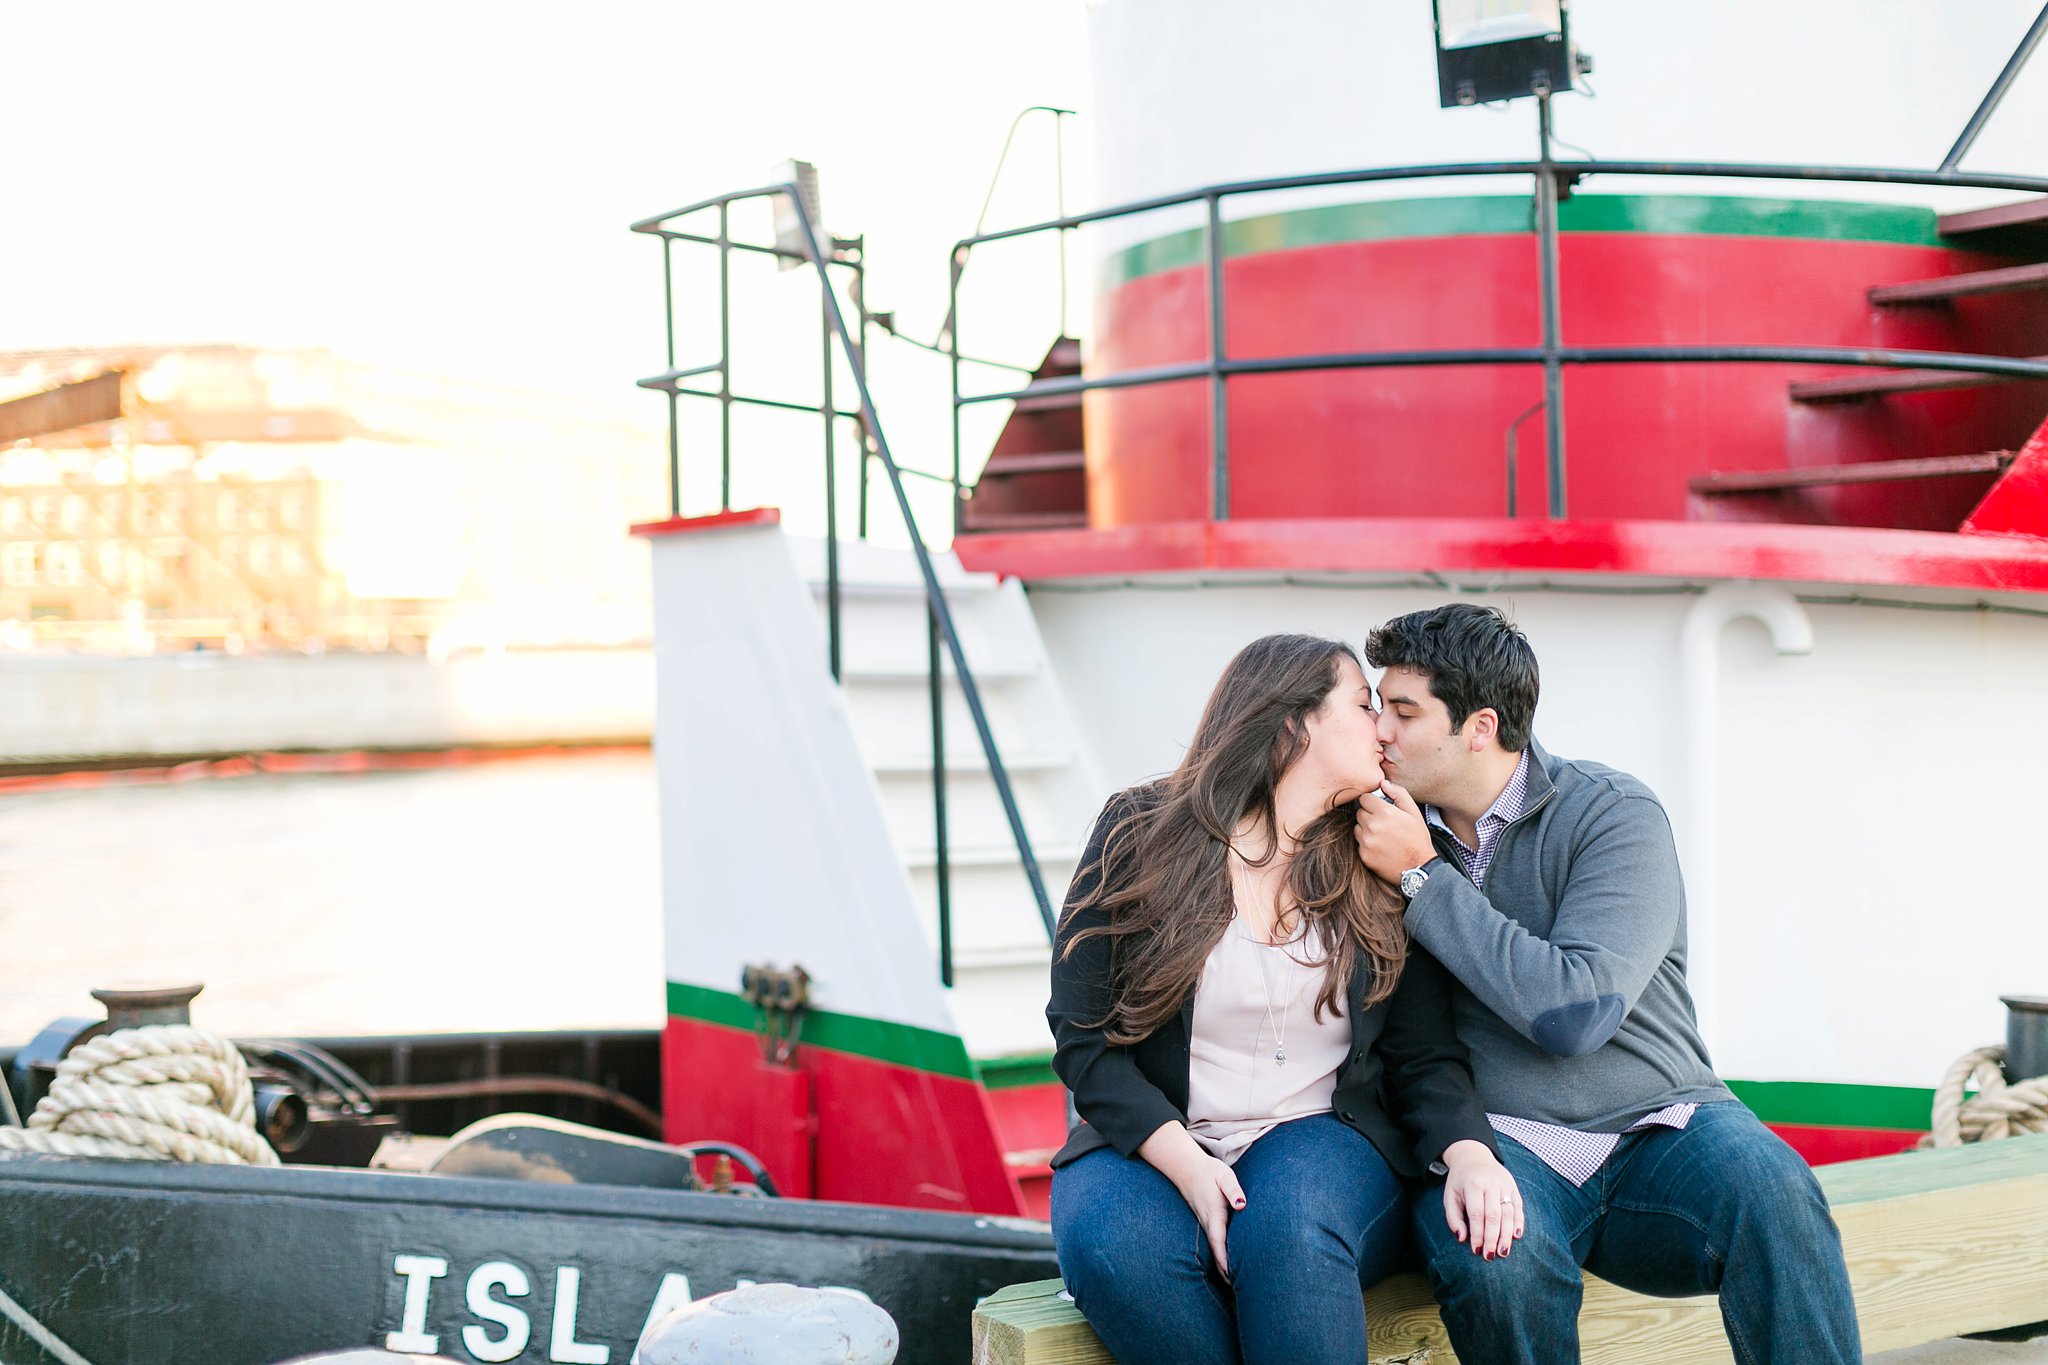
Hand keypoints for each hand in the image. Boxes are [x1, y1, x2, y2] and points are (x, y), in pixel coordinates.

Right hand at [1139, 1123, 1245, 1277]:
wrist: (1186, 1167)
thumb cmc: (1209, 1171)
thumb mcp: (1224, 1175)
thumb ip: (1233, 1189)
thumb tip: (1241, 1204)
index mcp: (1213, 1213)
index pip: (1219, 1240)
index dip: (1224, 1259)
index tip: (1231, 1276)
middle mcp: (1206, 1221)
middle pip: (1216, 1250)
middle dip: (1224, 1270)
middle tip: (1237, 1289)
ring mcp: (1203, 1222)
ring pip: (1213, 1248)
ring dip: (1221, 1265)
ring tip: (1234, 1284)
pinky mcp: (1203, 1221)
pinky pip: (1212, 1242)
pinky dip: (1218, 1255)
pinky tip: (1226, 1264)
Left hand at [1355, 780, 1435, 884]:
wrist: (1419, 868)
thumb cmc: (1417, 839)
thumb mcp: (1414, 813)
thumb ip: (1399, 794)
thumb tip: (1383, 783)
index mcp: (1385, 813)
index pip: (1365, 799)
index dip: (1372, 803)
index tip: (1380, 808)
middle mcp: (1373, 826)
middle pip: (1360, 813)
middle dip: (1369, 816)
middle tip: (1384, 824)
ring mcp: (1367, 842)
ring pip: (1357, 827)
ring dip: (1366, 829)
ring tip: (1382, 836)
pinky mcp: (1364, 855)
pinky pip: (1359, 843)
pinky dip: (1366, 844)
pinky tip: (1380, 847)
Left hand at [1441, 1139, 1523, 1259]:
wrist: (1473, 1156)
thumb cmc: (1460, 1182)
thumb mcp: (1450, 1196)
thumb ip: (1453, 1218)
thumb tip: (1461, 1238)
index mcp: (1472, 1185)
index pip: (1476, 1214)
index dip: (1477, 1234)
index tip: (1477, 1250)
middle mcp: (1490, 1183)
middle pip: (1494, 1215)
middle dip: (1492, 1238)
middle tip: (1491, 1256)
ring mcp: (1504, 1184)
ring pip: (1508, 1212)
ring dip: (1507, 1234)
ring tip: (1503, 1252)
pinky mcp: (1513, 1186)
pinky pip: (1518, 1206)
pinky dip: (1519, 1222)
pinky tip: (1516, 1236)